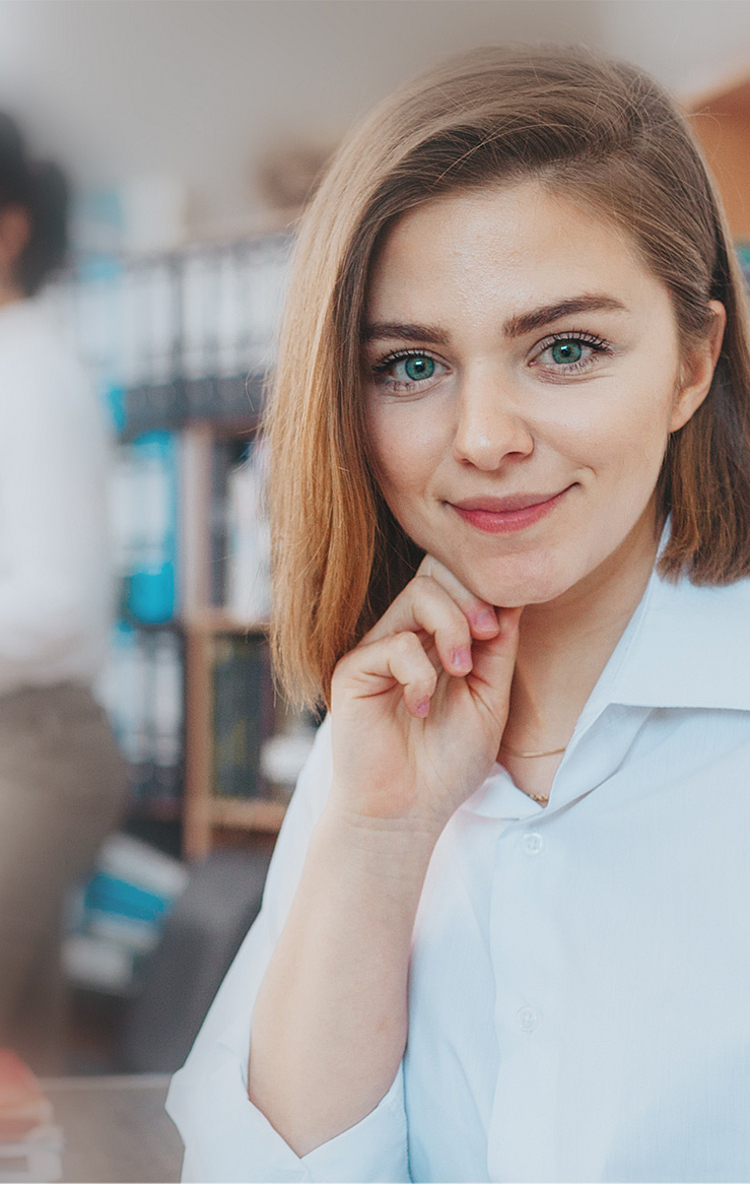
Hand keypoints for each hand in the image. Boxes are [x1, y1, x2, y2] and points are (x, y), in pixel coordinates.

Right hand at [328, 554, 520, 834]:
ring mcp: (378, 649)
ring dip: (452, 626)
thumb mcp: (490, 699)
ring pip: (419, 595)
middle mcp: (406, 635)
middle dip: (473, 596)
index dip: (485, 587)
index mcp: (438, 639)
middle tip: (489, 634)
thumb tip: (514, 597)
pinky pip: (395, 643)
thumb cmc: (446, 764)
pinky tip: (419, 709)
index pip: (457, 580)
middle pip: (438, 573)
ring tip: (462, 671)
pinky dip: (419, 673)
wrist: (405, 814)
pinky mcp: (354, 670)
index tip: (505, 624)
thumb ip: (499, 649)